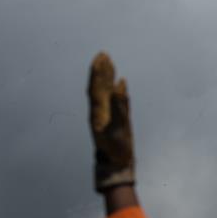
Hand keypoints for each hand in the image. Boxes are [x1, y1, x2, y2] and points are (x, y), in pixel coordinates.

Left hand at [88, 52, 134, 191]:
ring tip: (110, 63)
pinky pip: (116, 100)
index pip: (95, 87)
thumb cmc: (116, 148)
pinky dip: (118, 89)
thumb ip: (119, 106)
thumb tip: (118, 86)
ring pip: (106, 92)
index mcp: (97, 112)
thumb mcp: (118, 127)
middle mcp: (100, 111)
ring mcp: (108, 114)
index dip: (97, 72)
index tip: (100, 58)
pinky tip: (121, 83)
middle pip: (98, 87)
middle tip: (103, 54)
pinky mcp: (116, 118)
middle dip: (101, 70)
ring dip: (107, 77)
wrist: (117, 163)